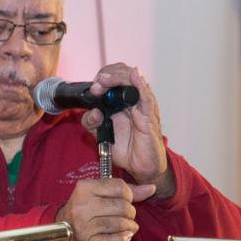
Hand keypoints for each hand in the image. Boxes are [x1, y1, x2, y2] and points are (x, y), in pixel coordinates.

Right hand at [55, 178, 157, 240]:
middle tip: (128, 216)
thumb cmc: (85, 209)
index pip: (119, 187)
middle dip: (130, 212)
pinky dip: (124, 239)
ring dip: (130, 226)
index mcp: (85, 188)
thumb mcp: (100, 194)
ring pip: (121, 224)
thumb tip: (152, 188)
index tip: (126, 200)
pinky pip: (116, 240)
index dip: (129, 195)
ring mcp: (84, 225)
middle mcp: (82, 206)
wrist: (63, 231)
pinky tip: (124, 236)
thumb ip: (126, 190)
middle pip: (122, 206)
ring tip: (128, 227)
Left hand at [81, 63, 173, 197]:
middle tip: (97, 84)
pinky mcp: (149, 117)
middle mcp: (133, 100)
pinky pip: (146, 98)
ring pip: (134, 82)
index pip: (114, 77)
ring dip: (119, 77)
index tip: (93, 88)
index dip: (102, 78)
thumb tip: (93, 112)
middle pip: (124, 74)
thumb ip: (91, 123)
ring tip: (105, 79)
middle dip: (108, 75)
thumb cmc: (126, 148)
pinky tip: (135, 75)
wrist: (140, 166)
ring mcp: (142, 106)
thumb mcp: (101, 135)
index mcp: (121, 101)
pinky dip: (140, 85)